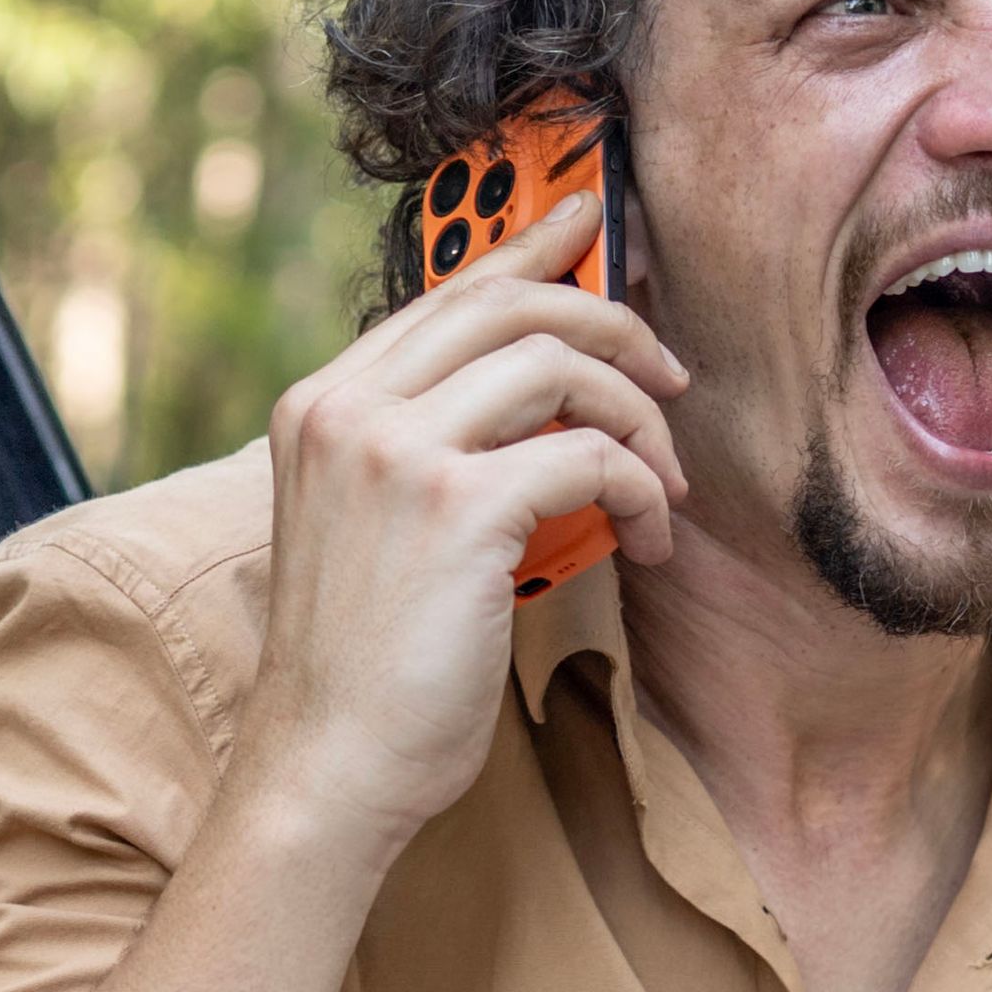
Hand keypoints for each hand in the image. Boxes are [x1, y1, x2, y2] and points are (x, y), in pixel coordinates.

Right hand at [237, 189, 687, 863]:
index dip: (533, 250)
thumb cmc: (368, 668)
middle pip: (510, 305)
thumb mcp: (378, 527)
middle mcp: (348, 411)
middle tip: (670, 380)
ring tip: (662, 484)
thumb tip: (547, 386)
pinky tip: (648, 539)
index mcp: (322, 404)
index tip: (594, 223)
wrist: (328, 767)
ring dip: (638, 420)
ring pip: (559, 365)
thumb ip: (430, 447)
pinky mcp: (456, 508)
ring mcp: (395, 453)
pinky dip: (639, 489)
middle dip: (612, 327)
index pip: (446, 293)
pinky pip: (589, 455)